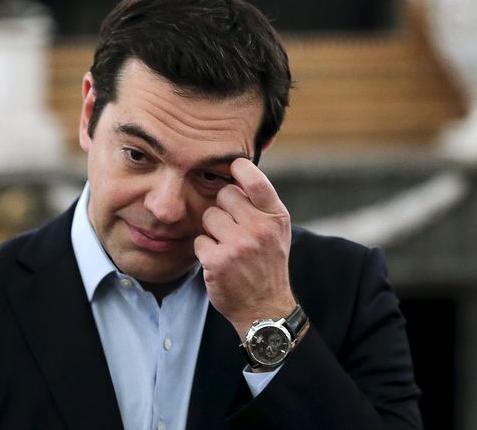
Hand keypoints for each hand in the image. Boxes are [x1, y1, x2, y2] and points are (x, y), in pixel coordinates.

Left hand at [195, 158, 295, 339]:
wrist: (265, 309)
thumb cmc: (267, 265)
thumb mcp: (277, 232)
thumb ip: (261, 205)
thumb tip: (236, 171)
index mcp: (276, 218)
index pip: (255, 180)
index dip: (239, 168)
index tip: (232, 166)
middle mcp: (260, 228)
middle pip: (224, 194)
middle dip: (222, 207)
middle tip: (231, 227)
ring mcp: (239, 245)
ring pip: (208, 216)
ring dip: (212, 230)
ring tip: (226, 246)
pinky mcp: (218, 261)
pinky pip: (199, 240)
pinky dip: (205, 250)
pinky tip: (218, 262)